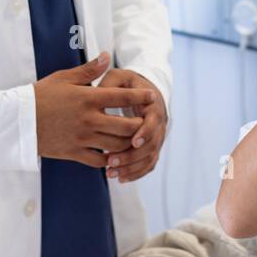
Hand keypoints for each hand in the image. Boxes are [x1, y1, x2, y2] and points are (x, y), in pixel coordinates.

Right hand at [33, 52, 153, 167]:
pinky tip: (116, 156)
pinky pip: (99, 161)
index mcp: (87, 98)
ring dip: (129, 143)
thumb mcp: (63, 78)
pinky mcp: (74, 153)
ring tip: (136, 139)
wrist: (16, 121)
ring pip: (116, 145)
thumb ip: (89, 70)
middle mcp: (88, 120)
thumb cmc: (40, 96)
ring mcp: (82, 139)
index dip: (140, 96)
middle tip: (148, 122)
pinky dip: (111, 160)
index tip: (152, 96)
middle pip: (125, 126)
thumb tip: (107, 56)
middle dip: (140, 125)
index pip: (122, 97)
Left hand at [97, 66, 166, 182]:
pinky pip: (148, 164)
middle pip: (151, 144)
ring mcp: (156, 137)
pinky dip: (136, 173)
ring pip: (149, 157)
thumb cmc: (127, 83)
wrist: (144, 91)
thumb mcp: (119, 77)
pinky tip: (120, 179)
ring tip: (111, 173)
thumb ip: (110, 83)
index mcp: (153, 105)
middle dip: (132, 155)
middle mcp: (158, 123)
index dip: (145, 132)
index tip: (133, 141)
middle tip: (111, 161)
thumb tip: (97, 92)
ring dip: (132, 168)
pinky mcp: (151, 147)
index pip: (153, 121)